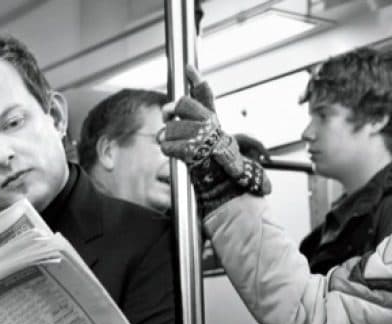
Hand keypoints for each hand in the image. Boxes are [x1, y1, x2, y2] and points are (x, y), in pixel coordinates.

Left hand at [160, 66, 269, 207]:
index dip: (197, 81)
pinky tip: (170, 151)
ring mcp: (203, 137)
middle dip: (172, 109)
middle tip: (167, 114)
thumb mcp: (205, 143)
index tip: (188, 68)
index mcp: (213, 121)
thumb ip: (192, 128)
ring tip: (168, 142)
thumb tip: (169, 112)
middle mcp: (210, 125)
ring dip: (166, 136)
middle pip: (184, 104)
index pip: (205, 96)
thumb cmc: (214, 167)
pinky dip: (167, 148)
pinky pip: (172, 144)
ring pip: (173, 126)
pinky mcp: (195, 151)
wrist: (225, 187)